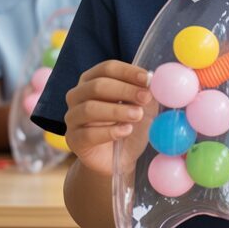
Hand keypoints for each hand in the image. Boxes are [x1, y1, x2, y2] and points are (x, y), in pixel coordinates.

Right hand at [64, 60, 153, 176]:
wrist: (117, 159)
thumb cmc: (127, 125)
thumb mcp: (142, 107)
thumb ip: (146, 93)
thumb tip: (156, 80)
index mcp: (92, 80)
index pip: (107, 68)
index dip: (128, 72)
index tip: (148, 79)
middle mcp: (78, 95)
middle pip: (97, 86)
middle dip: (124, 90)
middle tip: (145, 97)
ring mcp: (72, 117)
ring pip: (89, 108)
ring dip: (117, 110)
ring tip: (137, 115)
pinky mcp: (73, 139)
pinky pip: (87, 133)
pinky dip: (109, 131)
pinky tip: (126, 131)